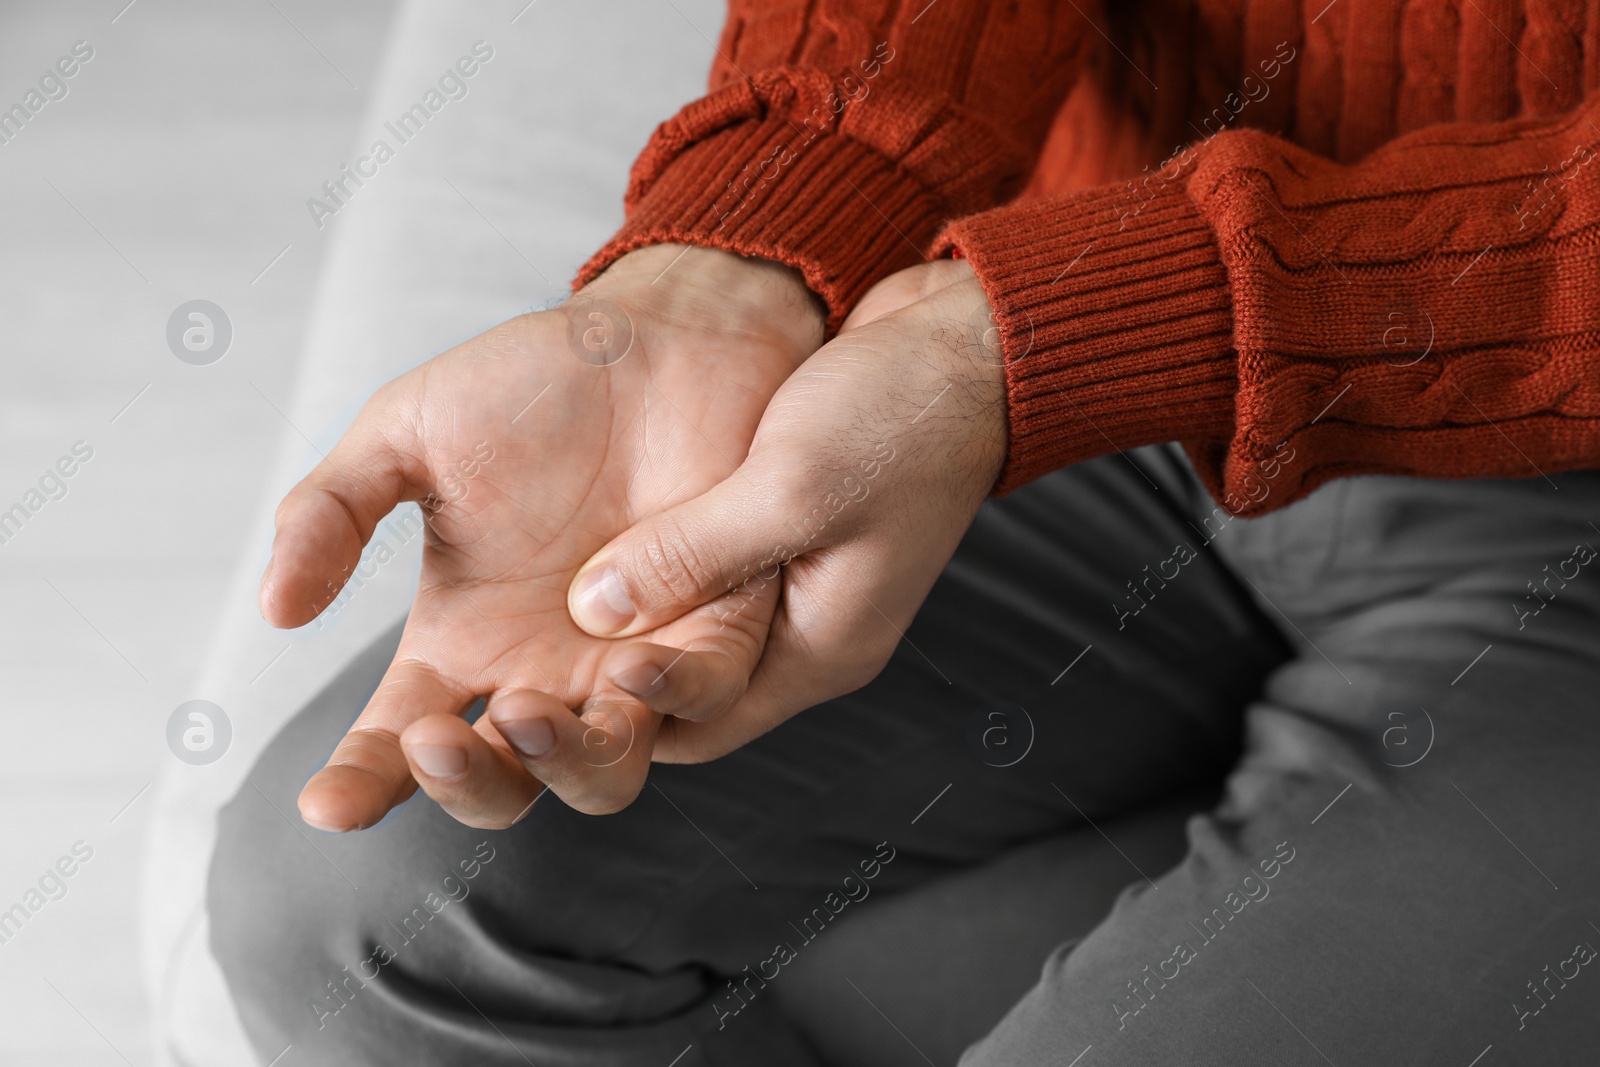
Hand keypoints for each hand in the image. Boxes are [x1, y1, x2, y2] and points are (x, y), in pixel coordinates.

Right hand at [260, 244, 822, 828]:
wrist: (654, 334)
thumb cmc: (528, 385)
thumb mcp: (405, 435)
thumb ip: (332, 512)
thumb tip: (276, 609)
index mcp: (462, 642)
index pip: (397, 745)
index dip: (360, 784)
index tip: (323, 805)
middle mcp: (542, 672)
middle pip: (503, 784)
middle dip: (465, 781)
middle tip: (435, 734)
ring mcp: (628, 662)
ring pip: (602, 772)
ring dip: (563, 759)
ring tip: (526, 703)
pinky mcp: (716, 628)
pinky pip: (700, 696)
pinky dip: (666, 693)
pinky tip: (628, 661)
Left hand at [564, 259, 1006, 760]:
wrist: (971, 341)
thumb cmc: (904, 413)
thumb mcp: (792, 485)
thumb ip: (693, 554)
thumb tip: (595, 613)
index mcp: (825, 646)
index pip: (705, 724)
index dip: (623, 718)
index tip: (548, 687)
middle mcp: (810, 631)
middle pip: (688, 686)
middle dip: (612, 679)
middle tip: (524, 659)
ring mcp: (800, 583)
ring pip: (690, 625)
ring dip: (628, 613)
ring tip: (541, 597)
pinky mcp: (787, 532)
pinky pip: (707, 569)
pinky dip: (655, 560)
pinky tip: (597, 531)